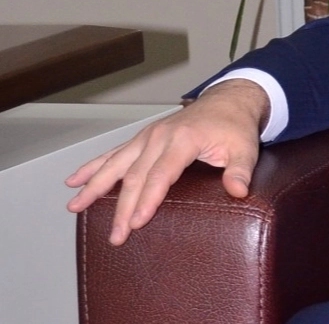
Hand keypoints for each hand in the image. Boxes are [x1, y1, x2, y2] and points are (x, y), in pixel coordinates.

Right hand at [65, 78, 268, 244]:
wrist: (228, 101)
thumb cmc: (235, 126)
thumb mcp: (245, 148)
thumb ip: (241, 170)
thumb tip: (239, 191)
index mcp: (183, 140)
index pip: (161, 175)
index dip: (148, 200)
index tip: (136, 223)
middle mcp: (160, 137)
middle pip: (136, 176)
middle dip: (122, 208)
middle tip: (115, 235)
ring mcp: (148, 136)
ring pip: (116, 164)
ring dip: (95, 186)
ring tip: (75, 206)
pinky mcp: (143, 138)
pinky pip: (114, 153)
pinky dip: (94, 166)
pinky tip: (76, 180)